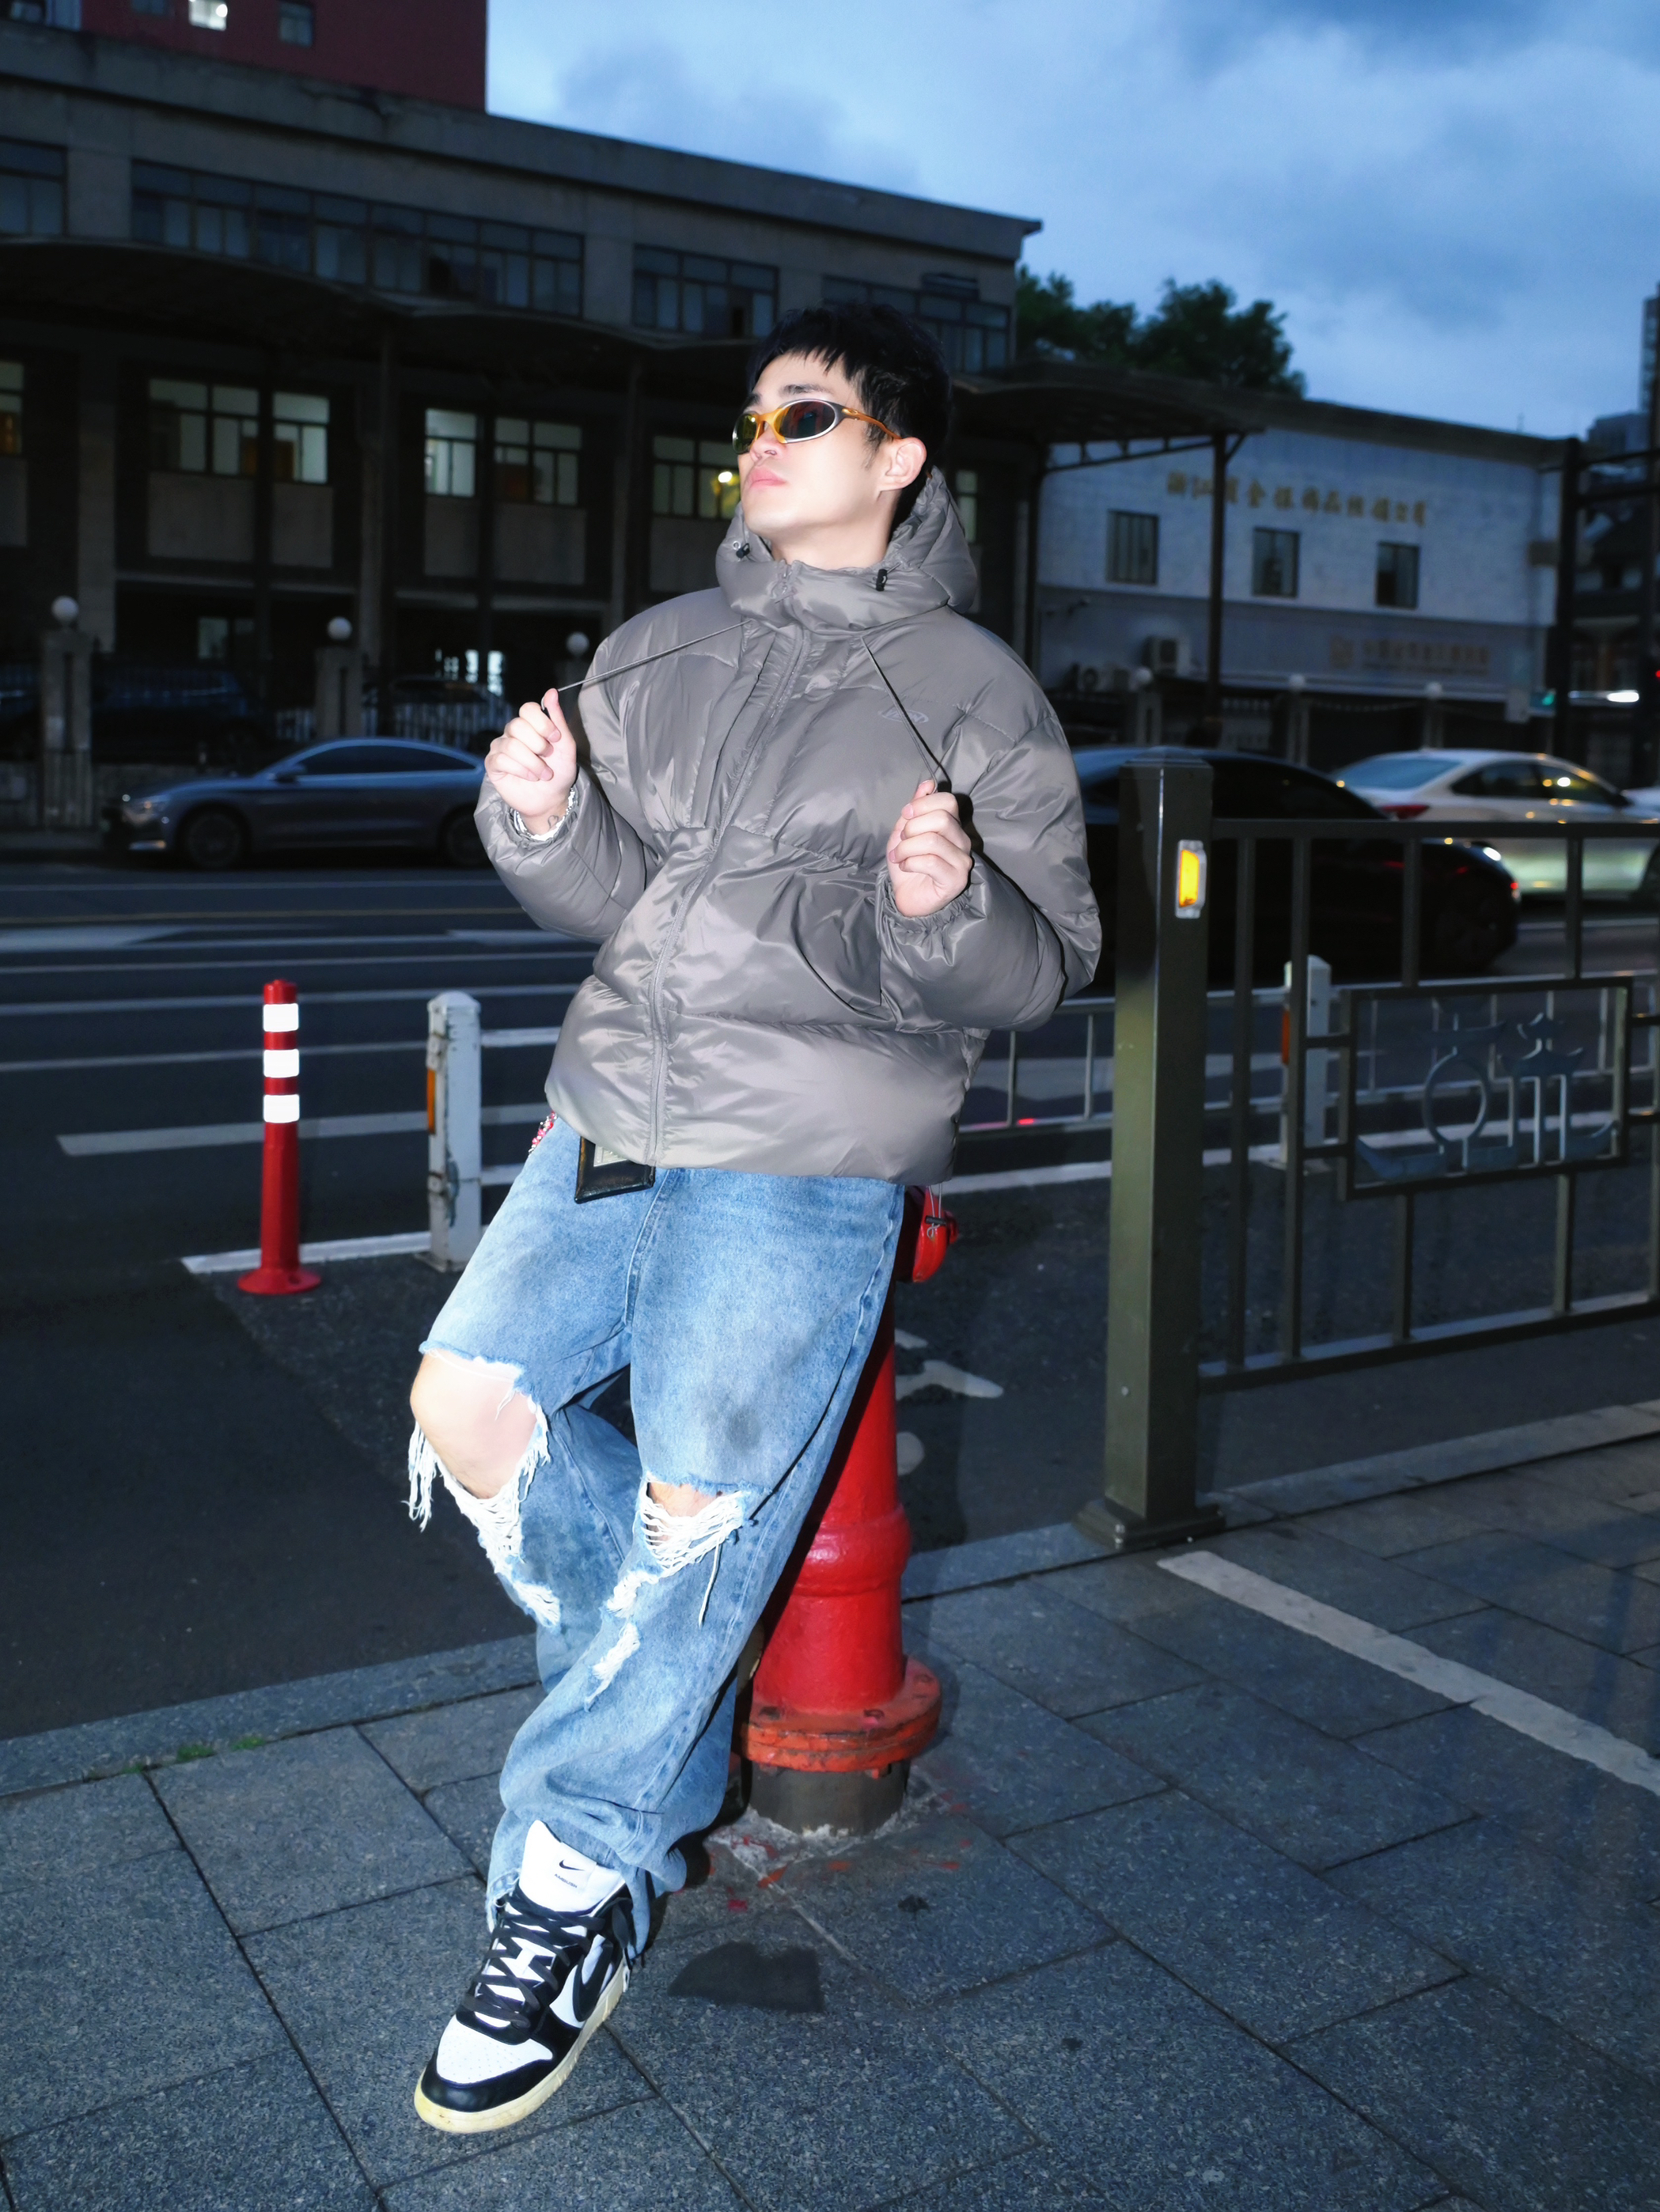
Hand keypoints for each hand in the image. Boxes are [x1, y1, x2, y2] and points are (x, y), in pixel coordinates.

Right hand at [484, 690, 578, 832]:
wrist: (551, 798)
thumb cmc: (559, 771)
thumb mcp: (565, 745)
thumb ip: (558, 719)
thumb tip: (551, 691)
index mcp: (530, 724)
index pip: (527, 709)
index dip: (542, 723)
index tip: (555, 739)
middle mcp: (512, 732)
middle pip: (517, 726)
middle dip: (538, 745)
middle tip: (547, 757)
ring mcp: (500, 747)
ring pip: (511, 746)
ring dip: (533, 763)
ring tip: (543, 774)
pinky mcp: (493, 764)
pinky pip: (502, 760)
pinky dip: (521, 770)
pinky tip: (529, 777)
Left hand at [886, 778, 971, 917]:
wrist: (907, 896)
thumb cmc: (908, 864)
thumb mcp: (905, 832)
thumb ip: (916, 808)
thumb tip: (928, 783)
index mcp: (952, 826)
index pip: (948, 802)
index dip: (923, 804)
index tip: (906, 815)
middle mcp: (962, 841)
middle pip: (942, 819)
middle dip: (912, 828)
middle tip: (901, 841)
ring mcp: (962, 861)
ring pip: (933, 841)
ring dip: (906, 848)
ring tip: (898, 856)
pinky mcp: (956, 880)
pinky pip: (931, 862)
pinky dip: (910, 862)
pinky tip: (905, 867)